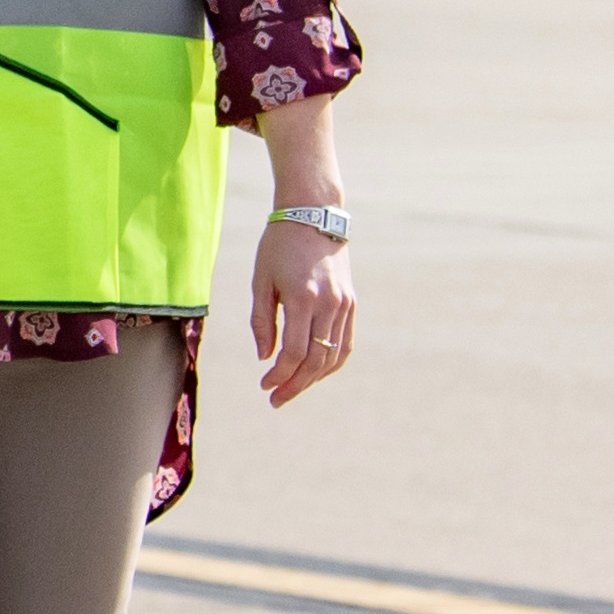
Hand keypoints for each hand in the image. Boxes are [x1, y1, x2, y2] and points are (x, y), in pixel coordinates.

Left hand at [249, 206, 359, 407]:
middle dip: (295, 384)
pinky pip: (345, 342)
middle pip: (316, 359)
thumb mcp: (261, 280)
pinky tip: (315, 372)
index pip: (295, 351)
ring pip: (333, 355)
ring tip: (292, 388)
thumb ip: (262, 320)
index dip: (280, 374)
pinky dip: (331, 362)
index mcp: (303, 298)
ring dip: (314, 377)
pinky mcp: (352, 302)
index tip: (265, 386)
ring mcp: (344, 304)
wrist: (313, 215)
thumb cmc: (278, 246)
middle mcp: (329, 304)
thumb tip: (264, 357)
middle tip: (276, 398)